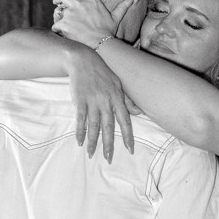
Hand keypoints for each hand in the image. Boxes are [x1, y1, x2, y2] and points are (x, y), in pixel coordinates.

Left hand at [51, 0, 130, 47]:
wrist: (101, 45)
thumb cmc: (108, 32)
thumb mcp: (115, 18)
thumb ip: (122, 7)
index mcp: (91, 1)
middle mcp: (80, 4)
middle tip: (56, 1)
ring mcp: (71, 14)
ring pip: (58, 11)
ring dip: (58, 16)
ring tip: (63, 23)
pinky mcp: (64, 24)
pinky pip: (55, 25)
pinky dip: (57, 30)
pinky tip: (63, 34)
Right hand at [67, 44, 133, 161]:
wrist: (82, 59)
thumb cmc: (102, 71)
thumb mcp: (118, 83)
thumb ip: (127, 100)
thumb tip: (139, 112)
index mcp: (117, 98)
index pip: (125, 121)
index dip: (127, 136)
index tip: (130, 149)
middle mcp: (106, 101)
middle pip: (109, 126)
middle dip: (109, 144)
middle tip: (109, 159)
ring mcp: (92, 101)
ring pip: (94, 125)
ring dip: (93, 141)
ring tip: (92, 154)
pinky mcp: (80, 100)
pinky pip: (80, 119)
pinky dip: (80, 131)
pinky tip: (80, 141)